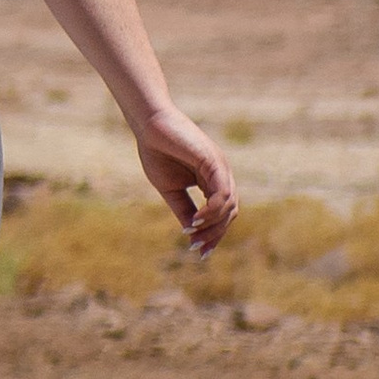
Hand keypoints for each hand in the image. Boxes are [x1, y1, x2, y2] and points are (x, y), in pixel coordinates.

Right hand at [135, 105, 237, 253]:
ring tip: (193, 233)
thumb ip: (184, 209)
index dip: (214, 234)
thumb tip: (192, 232)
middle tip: (197, 247)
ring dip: (213, 224)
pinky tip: (197, 219)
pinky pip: (222, 193)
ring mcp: (220, 168)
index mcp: (212, 181)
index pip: (223, 213)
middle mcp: (221, 175)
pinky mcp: (214, 162)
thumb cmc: (156, 152)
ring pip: (229, 205)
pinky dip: (212, 210)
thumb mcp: (171, 189)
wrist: (148, 126)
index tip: (200, 252)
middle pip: (230, 213)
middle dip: (215, 233)